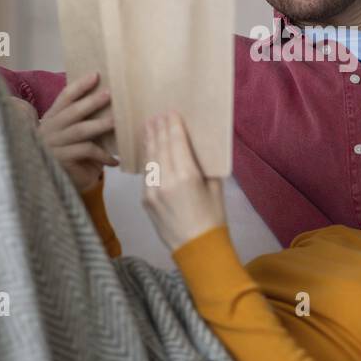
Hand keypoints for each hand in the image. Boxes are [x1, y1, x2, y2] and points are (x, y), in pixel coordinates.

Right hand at [37, 72, 117, 191]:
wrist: (57, 182)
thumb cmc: (70, 153)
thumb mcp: (73, 133)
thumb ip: (83, 119)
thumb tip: (110, 100)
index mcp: (53, 117)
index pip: (65, 97)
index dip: (80, 85)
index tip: (96, 75)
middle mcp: (50, 128)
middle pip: (72, 111)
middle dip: (92, 102)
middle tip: (110, 93)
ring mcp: (53, 144)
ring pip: (80, 131)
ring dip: (100, 125)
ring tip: (116, 121)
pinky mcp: (60, 160)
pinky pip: (85, 152)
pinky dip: (103, 155)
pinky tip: (115, 160)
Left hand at [140, 110, 225, 251]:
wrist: (197, 248)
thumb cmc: (213, 217)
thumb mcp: (215, 187)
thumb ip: (204, 166)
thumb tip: (196, 148)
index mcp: (187, 175)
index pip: (176, 141)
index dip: (172, 125)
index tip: (170, 112)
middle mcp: (166, 180)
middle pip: (160, 146)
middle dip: (158, 129)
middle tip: (157, 115)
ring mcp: (152, 190)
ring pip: (150, 159)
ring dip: (149, 141)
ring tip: (148, 127)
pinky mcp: (145, 200)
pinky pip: (146, 174)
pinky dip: (148, 160)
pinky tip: (149, 152)